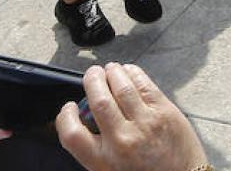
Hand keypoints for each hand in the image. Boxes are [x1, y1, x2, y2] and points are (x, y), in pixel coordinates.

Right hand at [54, 63, 207, 170]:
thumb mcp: (110, 170)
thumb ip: (96, 148)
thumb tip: (86, 119)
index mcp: (103, 161)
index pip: (71, 133)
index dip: (65, 117)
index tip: (69, 107)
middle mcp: (122, 140)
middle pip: (98, 100)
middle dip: (92, 81)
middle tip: (92, 75)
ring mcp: (145, 123)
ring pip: (122, 87)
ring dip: (112, 72)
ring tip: (110, 69)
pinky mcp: (165, 112)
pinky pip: (145, 85)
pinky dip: (134, 73)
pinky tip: (129, 71)